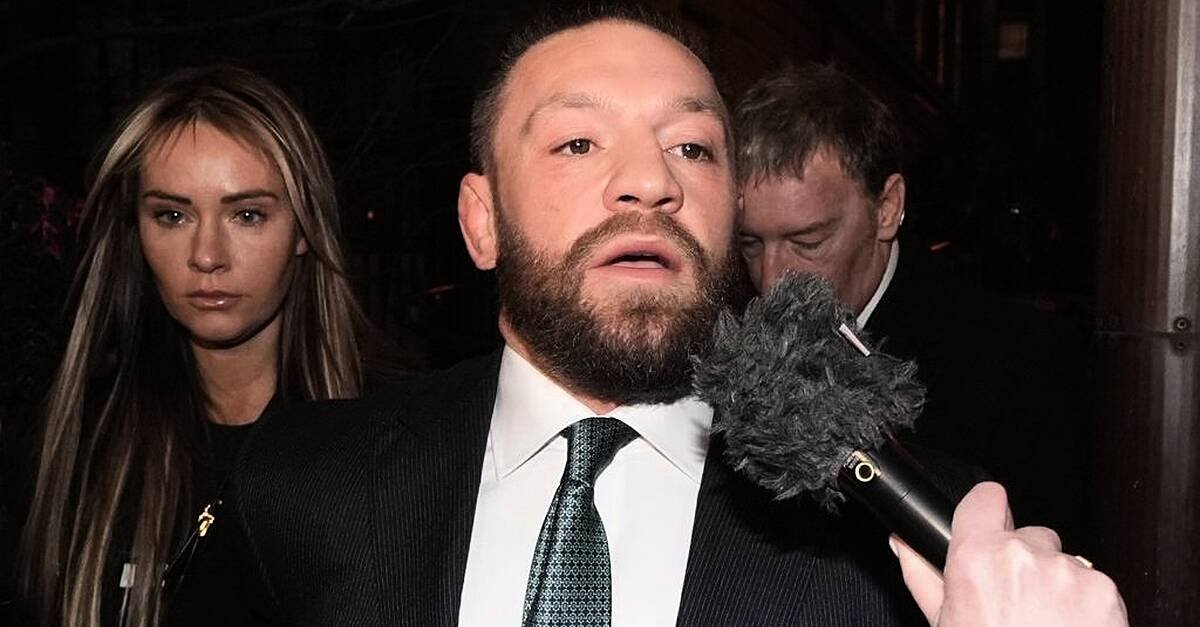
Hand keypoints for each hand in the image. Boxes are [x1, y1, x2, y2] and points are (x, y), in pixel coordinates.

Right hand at [893, 481, 1126, 626]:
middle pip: (1029, 535)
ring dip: (1056, 584)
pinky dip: (1085, 603)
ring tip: (1045, 622)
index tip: (990, 524)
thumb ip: (923, 577)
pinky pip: (1092, 582)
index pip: (985, 497)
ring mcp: (1067, 572)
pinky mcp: (1103, 589)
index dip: (987, 511)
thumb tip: (903, 545)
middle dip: (1025, 562)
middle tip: (1017, 604)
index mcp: (976, 559)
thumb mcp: (945, 623)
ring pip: (1062, 560)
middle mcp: (1023, 556)